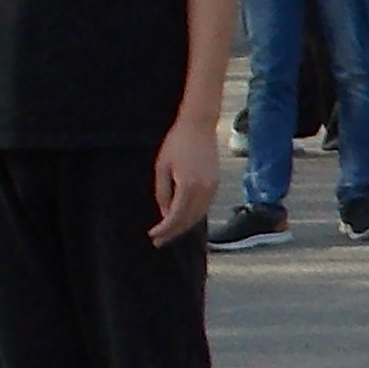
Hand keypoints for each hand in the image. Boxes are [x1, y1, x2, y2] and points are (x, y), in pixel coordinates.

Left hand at [152, 107, 222, 246]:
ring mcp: (212, 188)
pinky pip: (204, 207)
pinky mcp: (215, 184)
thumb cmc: (176, 143)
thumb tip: (166, 213)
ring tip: (170, 233)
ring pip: (198, 216)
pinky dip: (193, 216)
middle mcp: (203, 190)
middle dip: (173, 233)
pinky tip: (183, 219)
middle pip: (188, 220)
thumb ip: (163, 192)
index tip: (153, 235)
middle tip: (159, 241)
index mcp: (188, 185)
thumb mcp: (162, 167)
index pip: (175, 216)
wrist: (199, 126)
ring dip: (184, 226)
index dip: (164, 229)